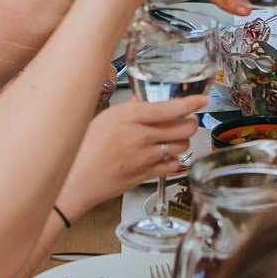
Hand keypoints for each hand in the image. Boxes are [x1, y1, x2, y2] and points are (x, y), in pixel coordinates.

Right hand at [57, 95, 206, 217]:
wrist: (75, 179)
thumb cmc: (84, 147)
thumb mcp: (106, 117)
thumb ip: (129, 107)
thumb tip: (142, 98)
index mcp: (129, 117)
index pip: (167, 108)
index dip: (189, 104)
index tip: (201, 100)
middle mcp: (140, 136)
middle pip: (182, 128)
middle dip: (189, 123)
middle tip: (187, 121)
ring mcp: (145, 157)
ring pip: (181, 146)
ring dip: (182, 141)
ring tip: (174, 138)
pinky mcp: (146, 175)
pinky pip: (172, 166)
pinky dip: (175, 160)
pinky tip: (167, 156)